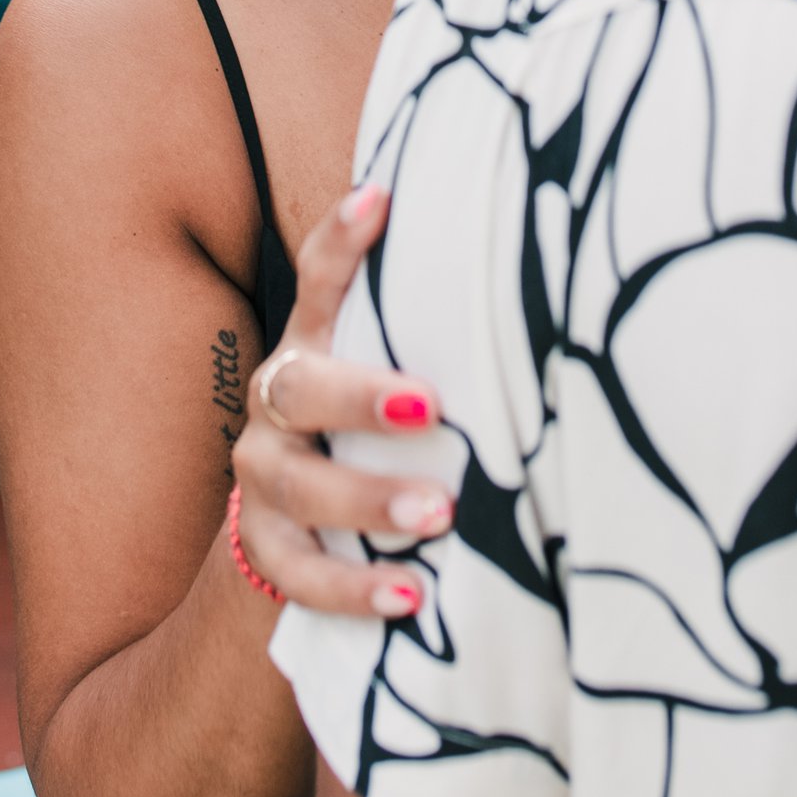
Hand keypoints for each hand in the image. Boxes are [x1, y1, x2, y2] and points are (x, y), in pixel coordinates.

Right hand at [233, 185, 455, 617]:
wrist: (293, 516)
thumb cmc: (372, 422)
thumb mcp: (389, 364)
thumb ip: (433, 326)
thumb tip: (533, 251)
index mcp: (311, 342)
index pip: (319, 279)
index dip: (343, 238)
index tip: (381, 198)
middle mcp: (275, 398)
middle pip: (299, 387)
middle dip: (361, 397)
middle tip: (430, 406)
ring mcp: (264, 474)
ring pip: (300, 486)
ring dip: (368, 499)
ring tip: (438, 513)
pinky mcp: (263, 546)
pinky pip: (298, 572)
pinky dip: (352, 588)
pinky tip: (409, 598)